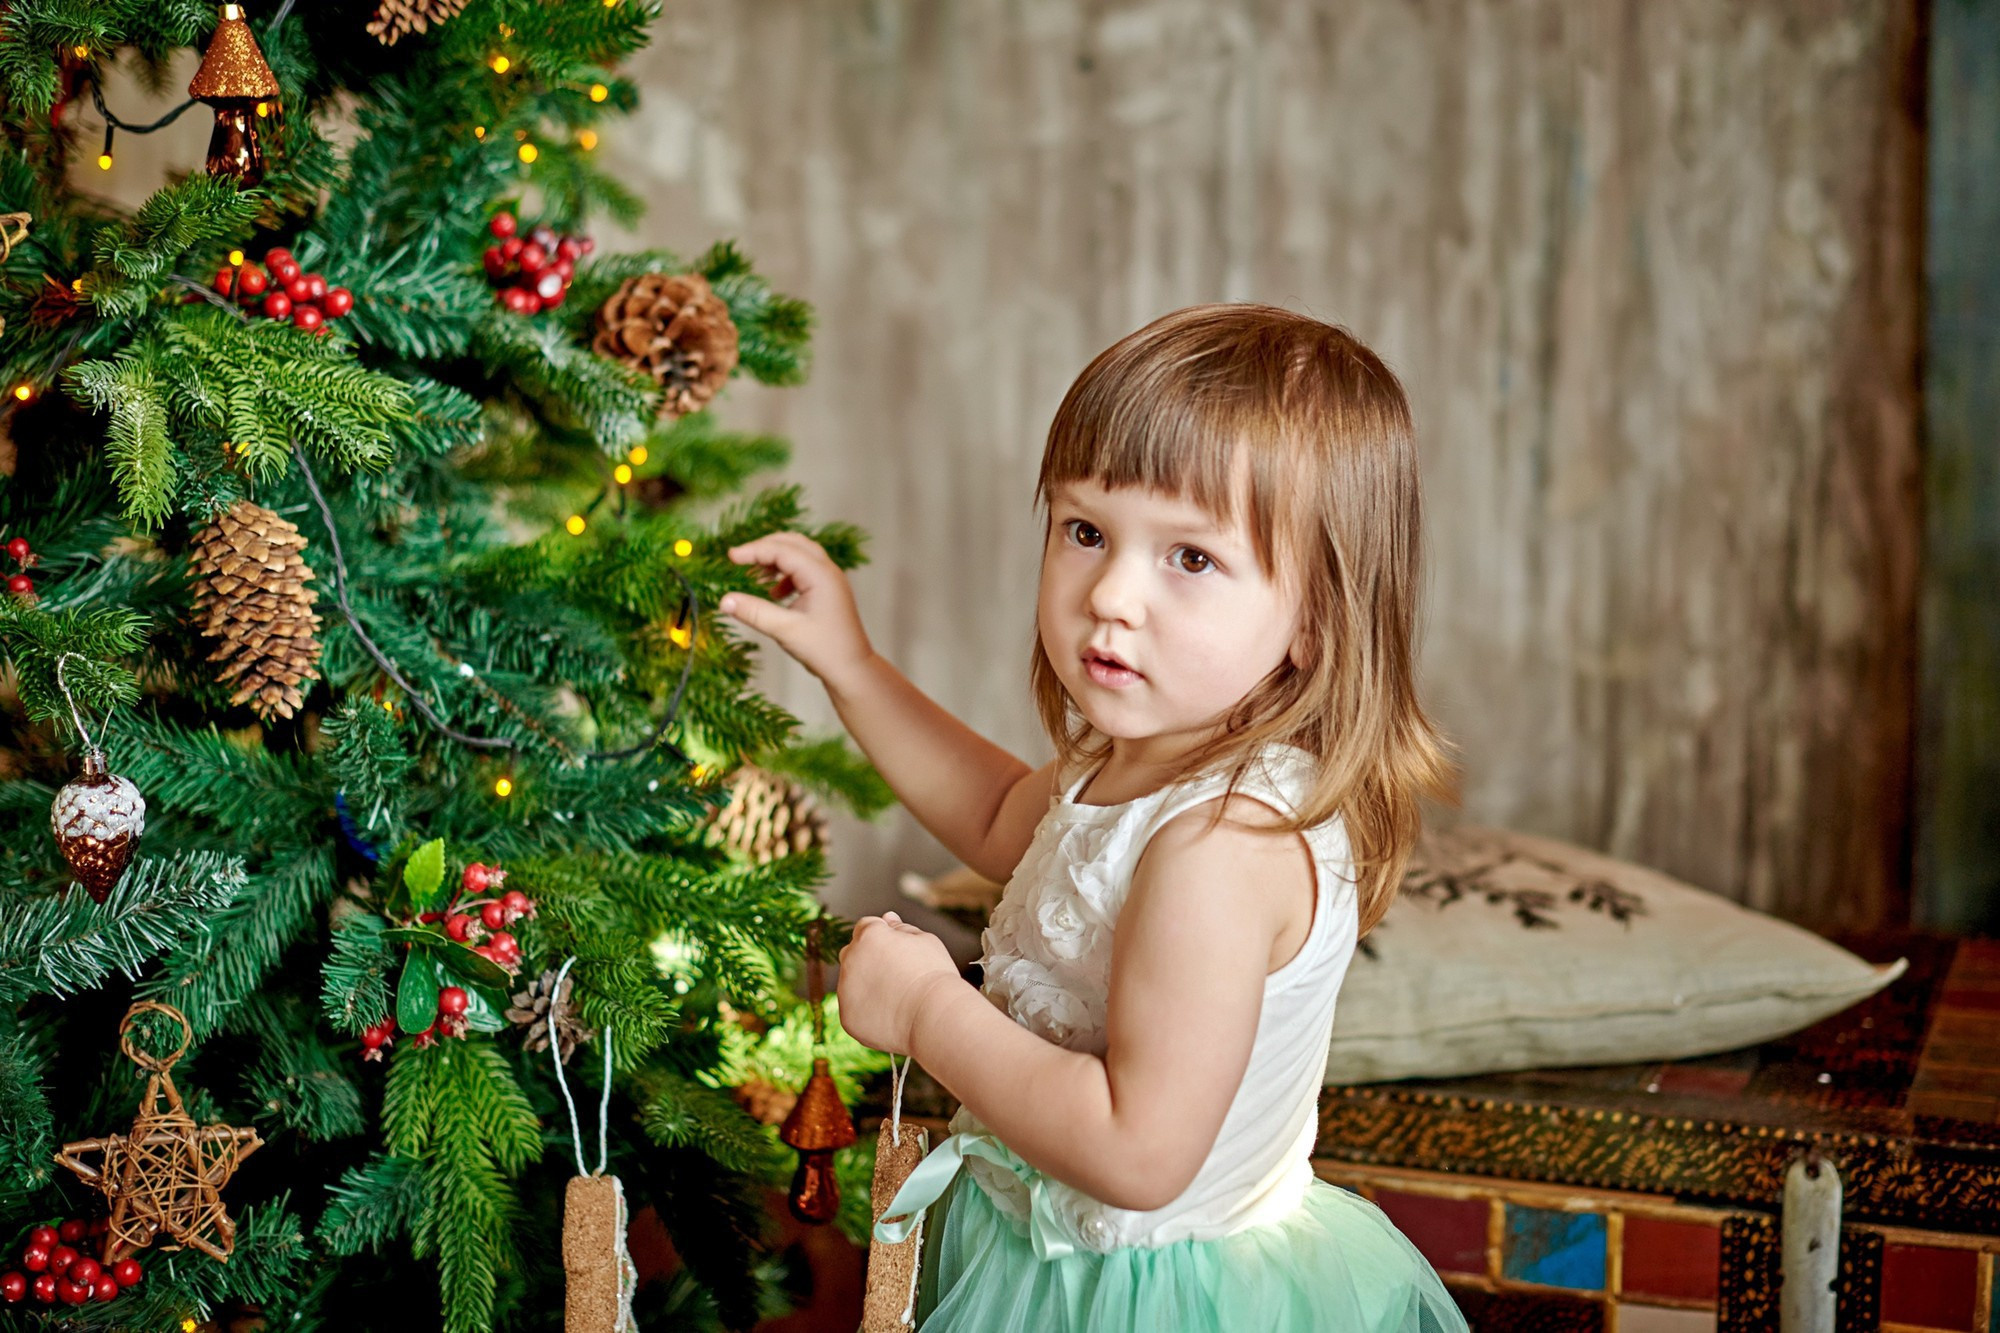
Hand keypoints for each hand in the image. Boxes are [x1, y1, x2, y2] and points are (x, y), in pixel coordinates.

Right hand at [719, 532, 873, 688]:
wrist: (852, 669)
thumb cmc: (824, 650)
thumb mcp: (785, 630)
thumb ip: (754, 612)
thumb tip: (724, 601)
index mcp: (820, 575)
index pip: (782, 550)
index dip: (754, 550)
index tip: (730, 557)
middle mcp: (828, 571)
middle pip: (793, 543)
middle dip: (765, 547)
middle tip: (740, 558)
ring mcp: (830, 579)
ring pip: (799, 554)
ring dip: (775, 559)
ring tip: (754, 575)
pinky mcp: (828, 590)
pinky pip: (804, 569)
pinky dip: (785, 574)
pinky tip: (773, 592)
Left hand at [837, 912, 960, 1055]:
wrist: (934, 1018)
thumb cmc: (935, 976)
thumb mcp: (925, 941)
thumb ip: (901, 928)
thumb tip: (887, 918)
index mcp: (869, 935)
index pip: (867, 927)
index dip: (885, 938)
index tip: (903, 953)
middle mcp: (850, 959)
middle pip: (853, 952)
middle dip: (869, 958)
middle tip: (899, 975)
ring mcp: (846, 989)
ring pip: (851, 982)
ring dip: (867, 985)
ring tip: (898, 998)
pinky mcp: (847, 1017)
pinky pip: (854, 1009)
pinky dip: (868, 1010)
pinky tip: (891, 1015)